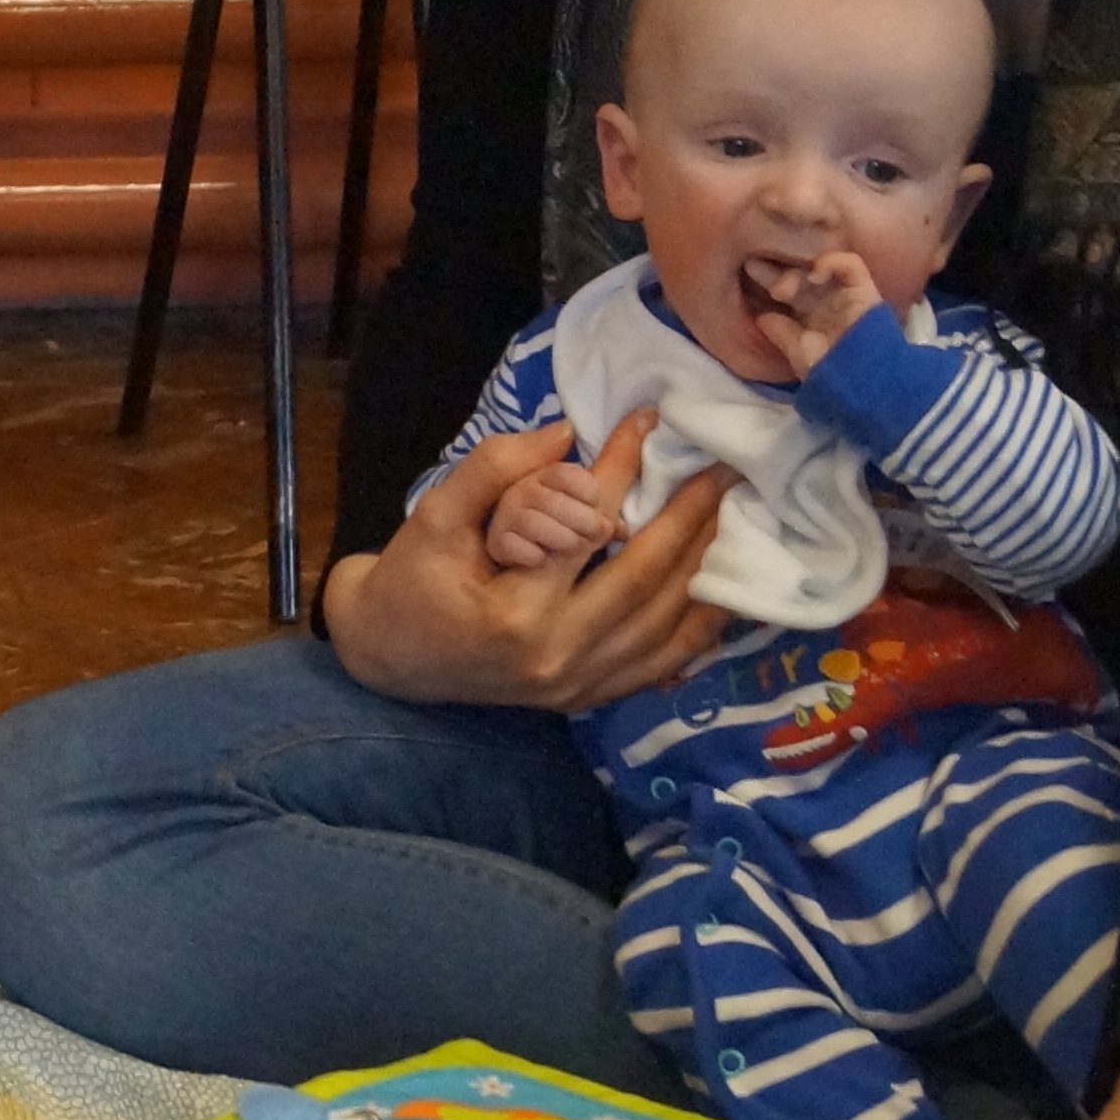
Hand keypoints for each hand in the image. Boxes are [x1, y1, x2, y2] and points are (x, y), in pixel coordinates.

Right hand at [322, 406, 733, 715]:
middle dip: (689, 519)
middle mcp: (557, 657)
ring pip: (664, 626)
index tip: (649, 421)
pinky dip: (697, 629)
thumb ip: (493, 470)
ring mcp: (577, 685)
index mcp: (516, 613)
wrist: (388, 657)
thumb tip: (565, 433)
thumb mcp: (434, 516)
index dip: (620, 470)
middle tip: (723, 469)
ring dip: (704, 568)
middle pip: (644, 581)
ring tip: (731, 515)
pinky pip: (660, 665)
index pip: (586, 529)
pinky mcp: (586, 698)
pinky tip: (724, 590)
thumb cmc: (409, 582)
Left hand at [741, 249, 883, 371]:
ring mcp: (845, 294)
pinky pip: (851, 264)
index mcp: (808, 316)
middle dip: (776, 270)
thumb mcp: (797, 352)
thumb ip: (781, 333)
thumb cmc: (828, 371)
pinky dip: (831, 262)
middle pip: (800, 274)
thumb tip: (762, 317)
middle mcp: (826, 302)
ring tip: (783, 291)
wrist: (858, 381)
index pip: (786, 290)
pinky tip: (814, 275)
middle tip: (753, 270)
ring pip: (821, 266)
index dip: (768, 278)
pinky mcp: (865, 290)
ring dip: (799, 271)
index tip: (748, 271)